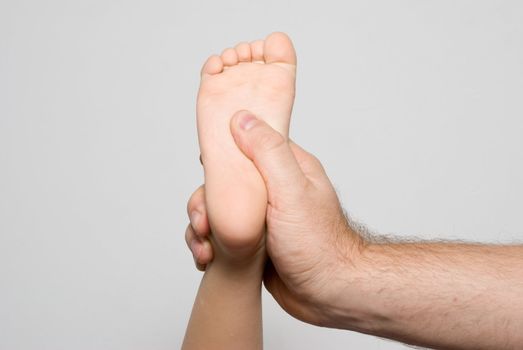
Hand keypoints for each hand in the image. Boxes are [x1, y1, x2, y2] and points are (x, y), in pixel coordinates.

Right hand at [186, 110, 364, 325]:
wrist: (329, 294)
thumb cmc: (318, 244)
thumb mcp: (292, 190)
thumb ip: (268, 153)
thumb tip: (241, 118)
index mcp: (286, 168)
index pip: (246, 145)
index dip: (222, 155)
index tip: (206, 169)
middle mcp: (272, 190)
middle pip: (224, 182)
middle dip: (205, 202)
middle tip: (203, 223)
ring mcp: (260, 217)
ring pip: (217, 211)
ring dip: (201, 227)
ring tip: (204, 247)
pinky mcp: (251, 242)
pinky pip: (219, 236)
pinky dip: (207, 245)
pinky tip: (206, 258)